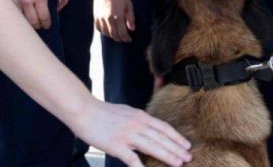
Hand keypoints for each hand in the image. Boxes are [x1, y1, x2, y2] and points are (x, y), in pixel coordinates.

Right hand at [0, 0, 51, 29]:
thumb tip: (44, 12)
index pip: (44, 17)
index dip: (46, 23)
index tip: (47, 25)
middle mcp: (27, 1)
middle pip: (34, 23)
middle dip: (38, 25)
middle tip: (39, 25)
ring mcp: (15, 3)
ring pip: (22, 22)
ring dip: (27, 24)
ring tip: (29, 24)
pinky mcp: (5, 2)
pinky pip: (13, 16)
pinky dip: (17, 18)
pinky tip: (19, 18)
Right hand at [71, 98, 191, 166]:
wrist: (84, 110)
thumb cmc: (103, 112)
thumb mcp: (126, 112)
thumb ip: (138, 120)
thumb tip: (148, 127)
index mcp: (140, 116)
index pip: (163, 127)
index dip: (176, 137)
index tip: (187, 145)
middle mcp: (137, 124)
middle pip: (161, 138)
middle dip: (177, 148)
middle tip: (189, 157)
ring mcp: (127, 135)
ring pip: (152, 146)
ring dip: (167, 156)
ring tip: (178, 163)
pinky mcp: (116, 145)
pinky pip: (132, 159)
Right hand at [94, 0, 135, 42]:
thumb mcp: (129, 5)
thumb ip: (131, 18)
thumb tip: (132, 29)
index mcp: (118, 16)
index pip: (122, 33)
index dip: (126, 38)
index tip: (129, 40)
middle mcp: (109, 19)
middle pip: (114, 35)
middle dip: (120, 38)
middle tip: (124, 38)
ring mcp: (101, 18)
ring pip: (106, 33)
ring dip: (112, 36)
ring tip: (117, 35)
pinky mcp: (96, 16)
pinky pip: (99, 28)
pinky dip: (104, 32)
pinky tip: (108, 30)